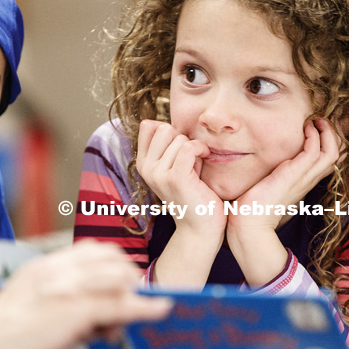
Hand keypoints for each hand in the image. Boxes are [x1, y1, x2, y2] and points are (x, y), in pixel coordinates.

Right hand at [0, 240, 173, 348]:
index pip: (90, 250)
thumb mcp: (28, 309)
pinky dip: (146, 307)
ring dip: (131, 298)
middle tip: (129, 301)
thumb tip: (94, 322)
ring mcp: (68, 289)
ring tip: (123, 323)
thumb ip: (61, 306)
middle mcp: (56, 271)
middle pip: (110, 259)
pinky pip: (122, 305)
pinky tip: (161, 309)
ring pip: (119, 281)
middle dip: (127, 277)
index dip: (114, 263)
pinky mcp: (76, 312)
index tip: (124, 280)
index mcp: (41, 267)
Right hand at [136, 120, 225, 235]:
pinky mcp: (175, 178)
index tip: (181, 148)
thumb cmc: (194, 193)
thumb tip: (154, 121)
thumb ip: (167, 144)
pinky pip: (188, 147)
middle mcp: (146, 169)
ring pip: (179, 138)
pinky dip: (200, 149)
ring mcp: (158, 174)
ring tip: (198, 167)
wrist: (200, 227)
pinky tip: (205, 158)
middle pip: (164, 128)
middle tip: (192, 158)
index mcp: (143, 164)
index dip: (171, 132)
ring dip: (195, 148)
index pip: (149, 126)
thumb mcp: (175, 165)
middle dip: (183, 138)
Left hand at [229, 118, 340, 231]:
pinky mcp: (294, 175)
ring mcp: (304, 178)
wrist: (250, 223)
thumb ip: (279, 174)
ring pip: (332, 152)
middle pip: (338, 154)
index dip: (333, 142)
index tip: (323, 127)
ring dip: (328, 131)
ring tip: (317, 119)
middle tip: (322, 119)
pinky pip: (313, 151)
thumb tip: (274, 165)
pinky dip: (313, 136)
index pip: (331, 160)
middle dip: (335, 133)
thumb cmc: (257, 207)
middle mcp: (309, 179)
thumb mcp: (273, 185)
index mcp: (306, 181)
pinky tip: (306, 127)